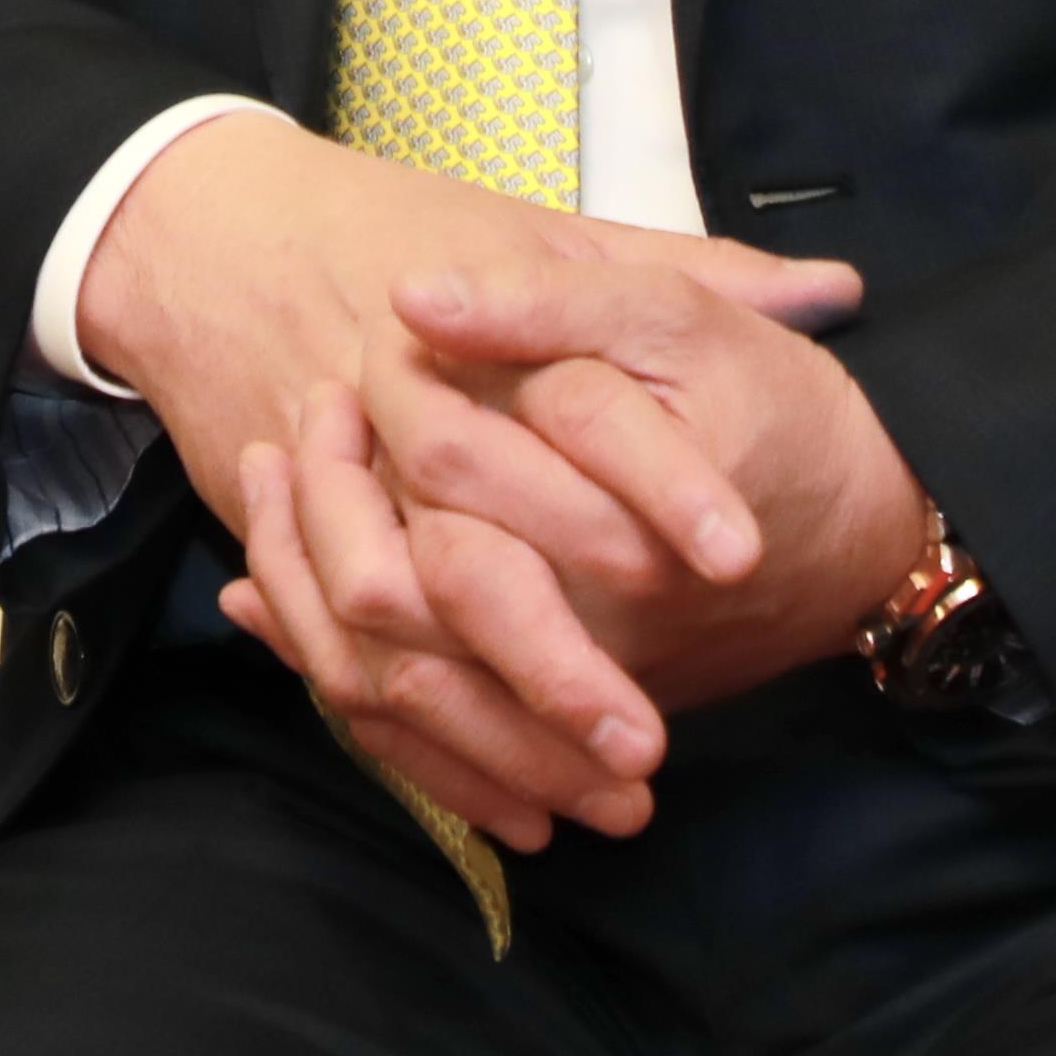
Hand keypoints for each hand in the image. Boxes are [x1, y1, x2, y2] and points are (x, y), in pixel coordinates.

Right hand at [77, 115, 858, 837]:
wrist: (220, 239)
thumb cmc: (412, 238)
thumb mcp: (555, 235)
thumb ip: (693, 266)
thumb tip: (835, 289)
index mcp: (455, 337)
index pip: (570, 418)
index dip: (662, 484)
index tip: (740, 558)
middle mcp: (378, 426)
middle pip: (458, 572)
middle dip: (556, 670)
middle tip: (651, 747)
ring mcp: (320, 503)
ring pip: (390, 656)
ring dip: (499, 746)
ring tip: (612, 804)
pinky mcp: (289, 563)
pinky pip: (349, 688)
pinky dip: (434, 764)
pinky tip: (526, 819)